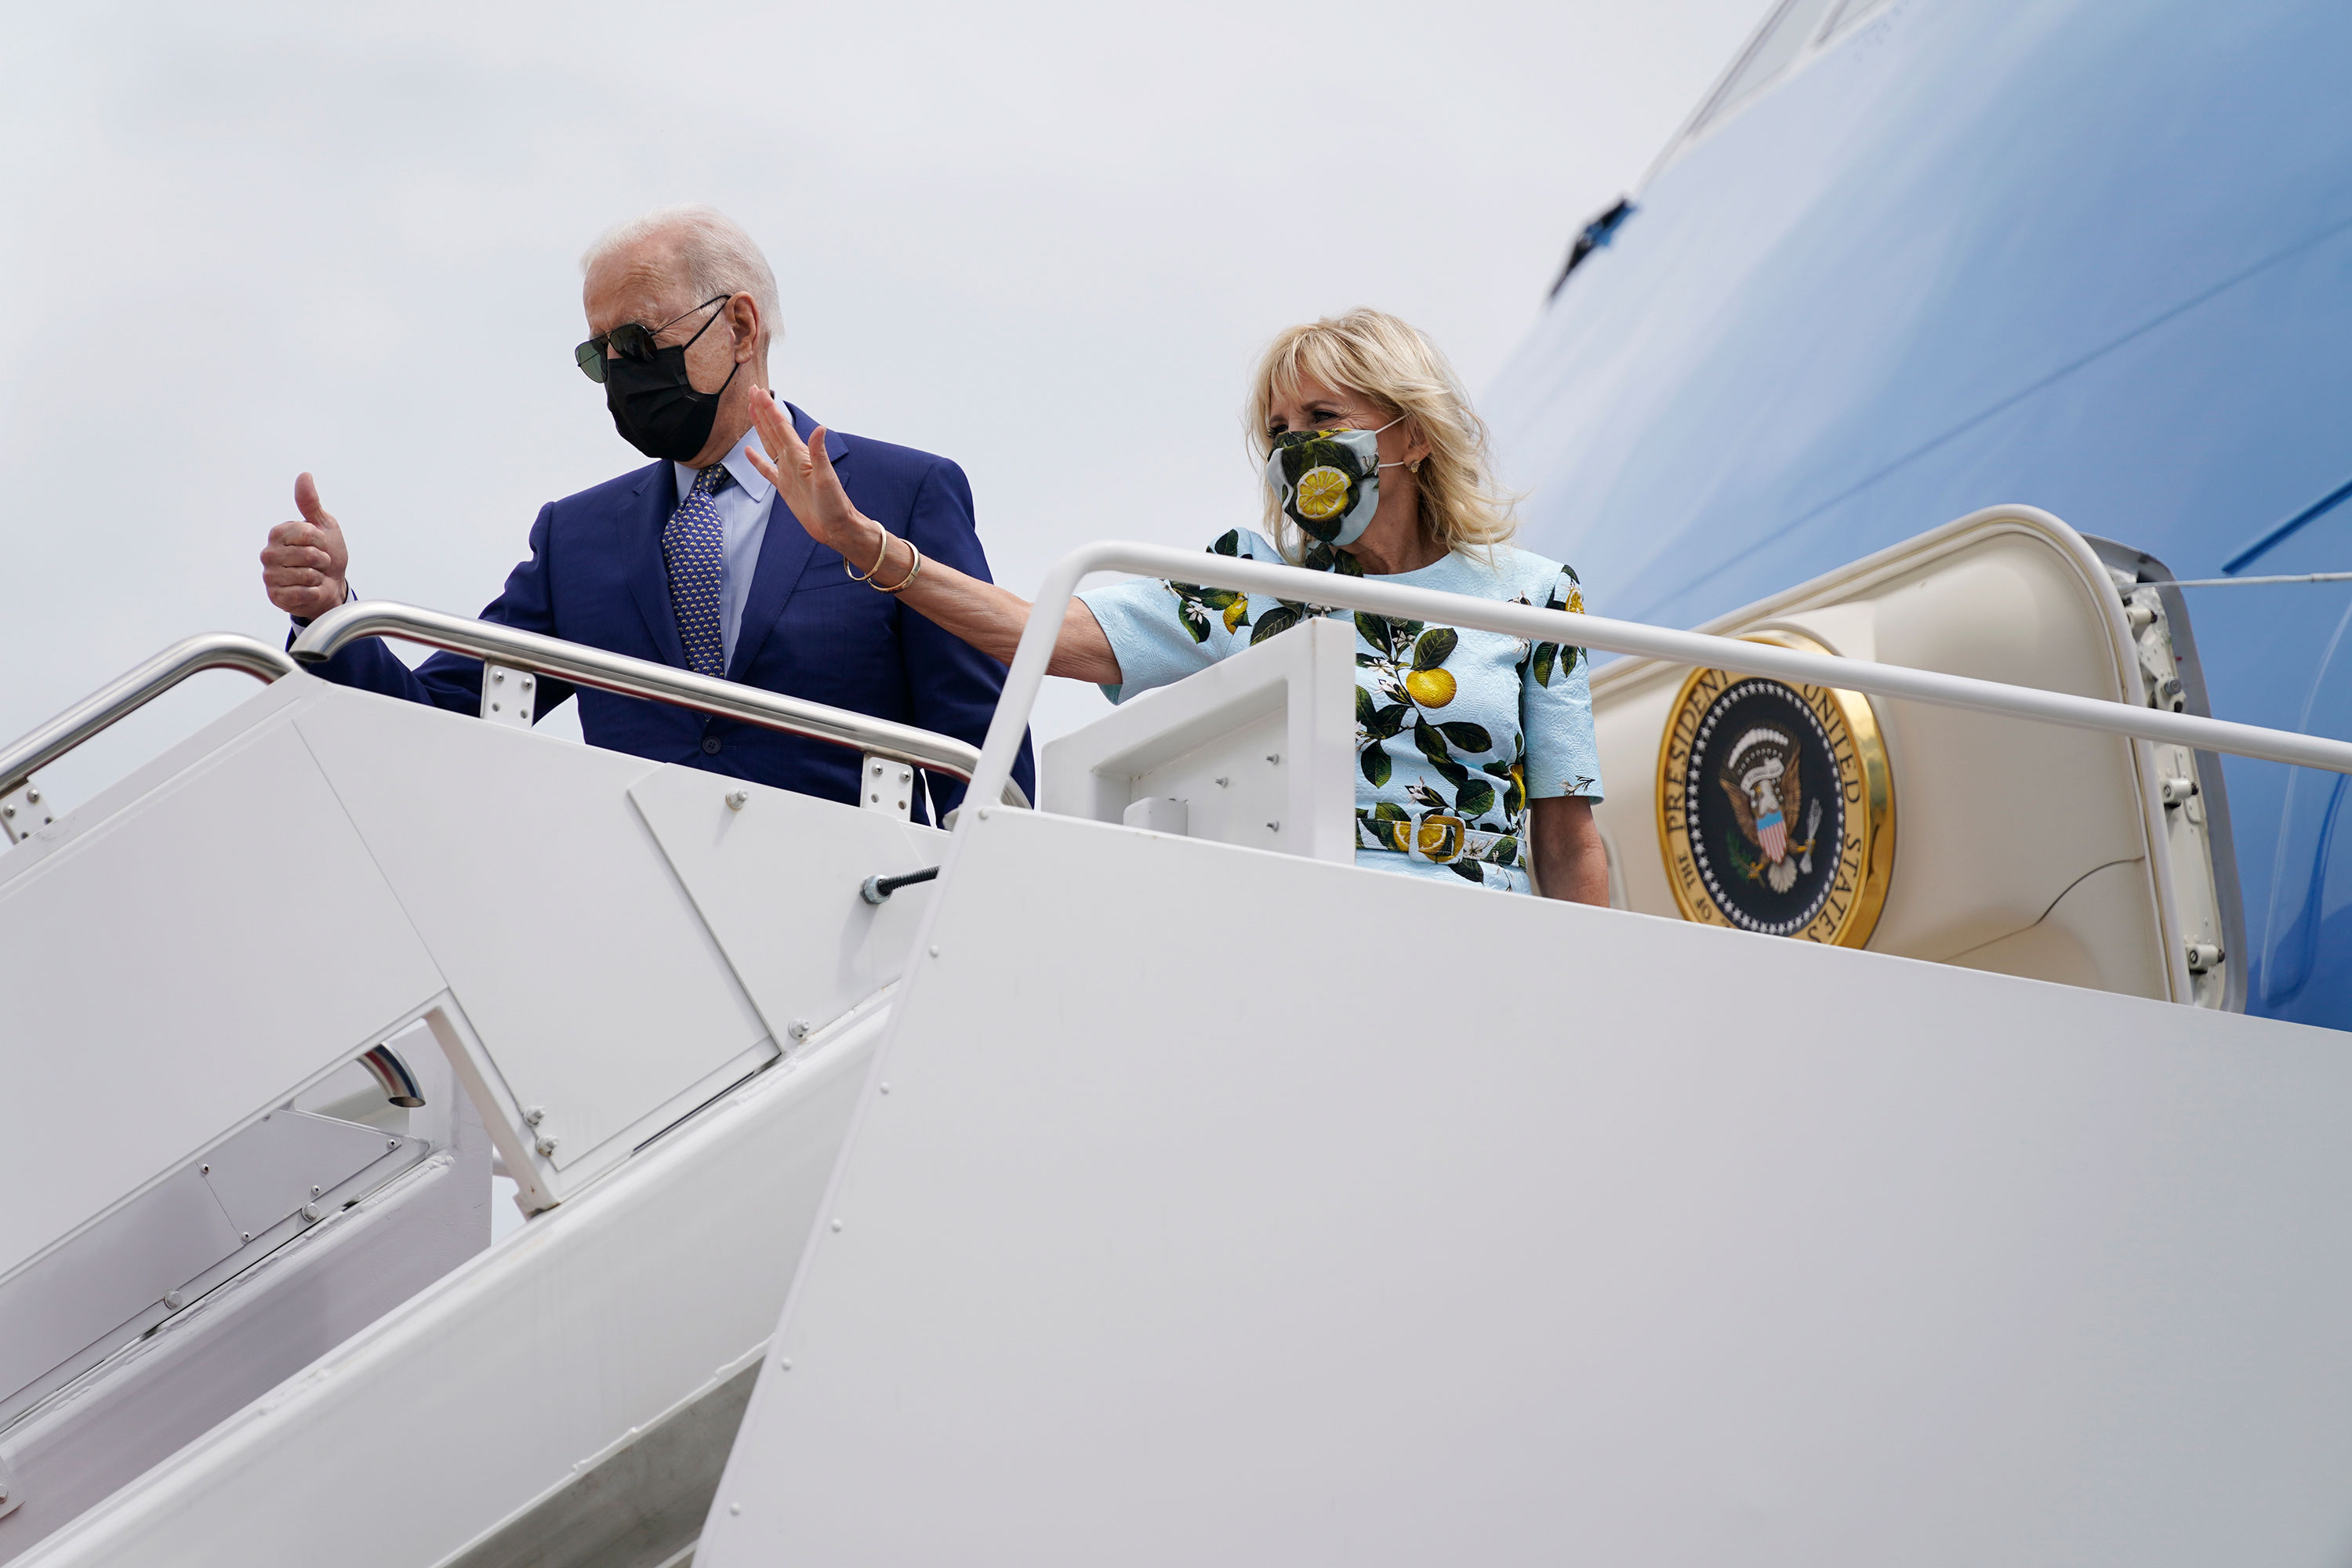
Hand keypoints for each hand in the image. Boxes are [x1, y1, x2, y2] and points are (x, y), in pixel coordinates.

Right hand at [260, 472, 350, 620]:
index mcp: (278, 533)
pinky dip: (313, 593)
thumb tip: (304, 476)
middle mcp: (269, 553)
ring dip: (318, 577)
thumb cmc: (327, 554)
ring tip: (314, 576)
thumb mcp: (323, 525)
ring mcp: (270, 576)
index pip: (307, 533)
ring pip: (306, 575)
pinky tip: (309, 591)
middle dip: (322, 560)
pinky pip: (303, 593)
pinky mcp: (275, 596)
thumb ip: (310, 503)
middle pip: (308, 555)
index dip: (321, 540)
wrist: (332, 586)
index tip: (320, 544)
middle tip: (318, 563)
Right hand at [743, 392, 872, 554]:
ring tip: (751, 411)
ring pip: (769, 444)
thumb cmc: (835, 504)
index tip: (758, 392)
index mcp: (800, 455)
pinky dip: (757, 460)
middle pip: (773, 430)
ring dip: (760, 428)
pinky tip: (749, 451)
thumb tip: (819, 428)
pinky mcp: (784, 487)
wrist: (836, 527)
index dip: (768, 409)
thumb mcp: (826, 478)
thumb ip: (820, 453)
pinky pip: (766, 470)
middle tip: (753, 392)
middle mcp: (793, 460)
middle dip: (763, 411)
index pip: (780, 426)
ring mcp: (788, 473)